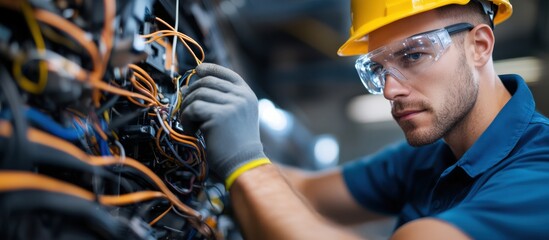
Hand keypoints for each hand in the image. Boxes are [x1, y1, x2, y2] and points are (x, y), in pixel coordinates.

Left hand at [181, 63, 268, 186]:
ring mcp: (232, 104)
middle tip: (186, 109)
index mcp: (247, 95)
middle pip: (207, 82)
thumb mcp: (235, 115)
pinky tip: (192, 131)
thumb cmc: (235, 144)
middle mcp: (241, 96)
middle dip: (191, 94)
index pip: (225, 72)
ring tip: (191, 124)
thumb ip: (221, 100)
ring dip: (187, 109)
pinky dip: (186, 120)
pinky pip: (193, 108)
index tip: (197, 71)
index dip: (209, 69)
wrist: (243, 163)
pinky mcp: (219, 115)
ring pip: (197, 94)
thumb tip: (187, 88)